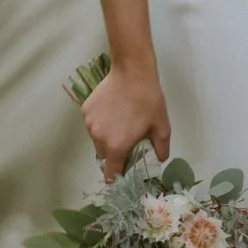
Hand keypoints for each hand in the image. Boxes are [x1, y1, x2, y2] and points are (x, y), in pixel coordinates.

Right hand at [82, 64, 170, 183]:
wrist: (132, 72)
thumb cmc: (148, 100)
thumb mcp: (162, 127)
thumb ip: (161, 149)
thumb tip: (159, 160)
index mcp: (116, 146)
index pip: (110, 173)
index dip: (116, 176)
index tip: (123, 172)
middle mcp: (98, 138)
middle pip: (104, 155)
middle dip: (113, 153)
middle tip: (126, 140)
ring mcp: (89, 123)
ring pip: (96, 139)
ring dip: (106, 136)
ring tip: (120, 121)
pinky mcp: (85, 110)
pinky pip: (92, 123)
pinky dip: (100, 122)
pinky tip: (112, 109)